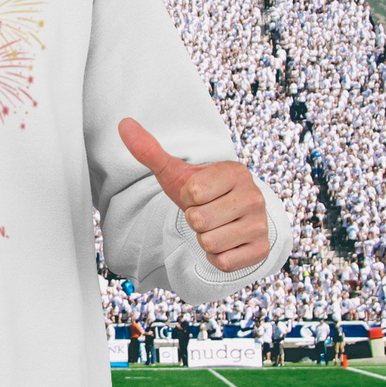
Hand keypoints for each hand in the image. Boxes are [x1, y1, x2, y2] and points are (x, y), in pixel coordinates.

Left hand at [118, 118, 269, 273]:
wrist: (233, 217)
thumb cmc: (202, 193)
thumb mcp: (176, 173)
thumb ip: (150, 151)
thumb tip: (124, 123)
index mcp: (235, 172)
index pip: (193, 192)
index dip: (187, 197)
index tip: (197, 195)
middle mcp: (254, 196)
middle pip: (199, 220)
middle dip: (194, 221)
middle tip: (205, 213)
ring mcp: (260, 225)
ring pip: (210, 243)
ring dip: (205, 240)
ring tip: (215, 227)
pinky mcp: (261, 250)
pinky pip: (223, 262)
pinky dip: (216, 257)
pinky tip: (224, 243)